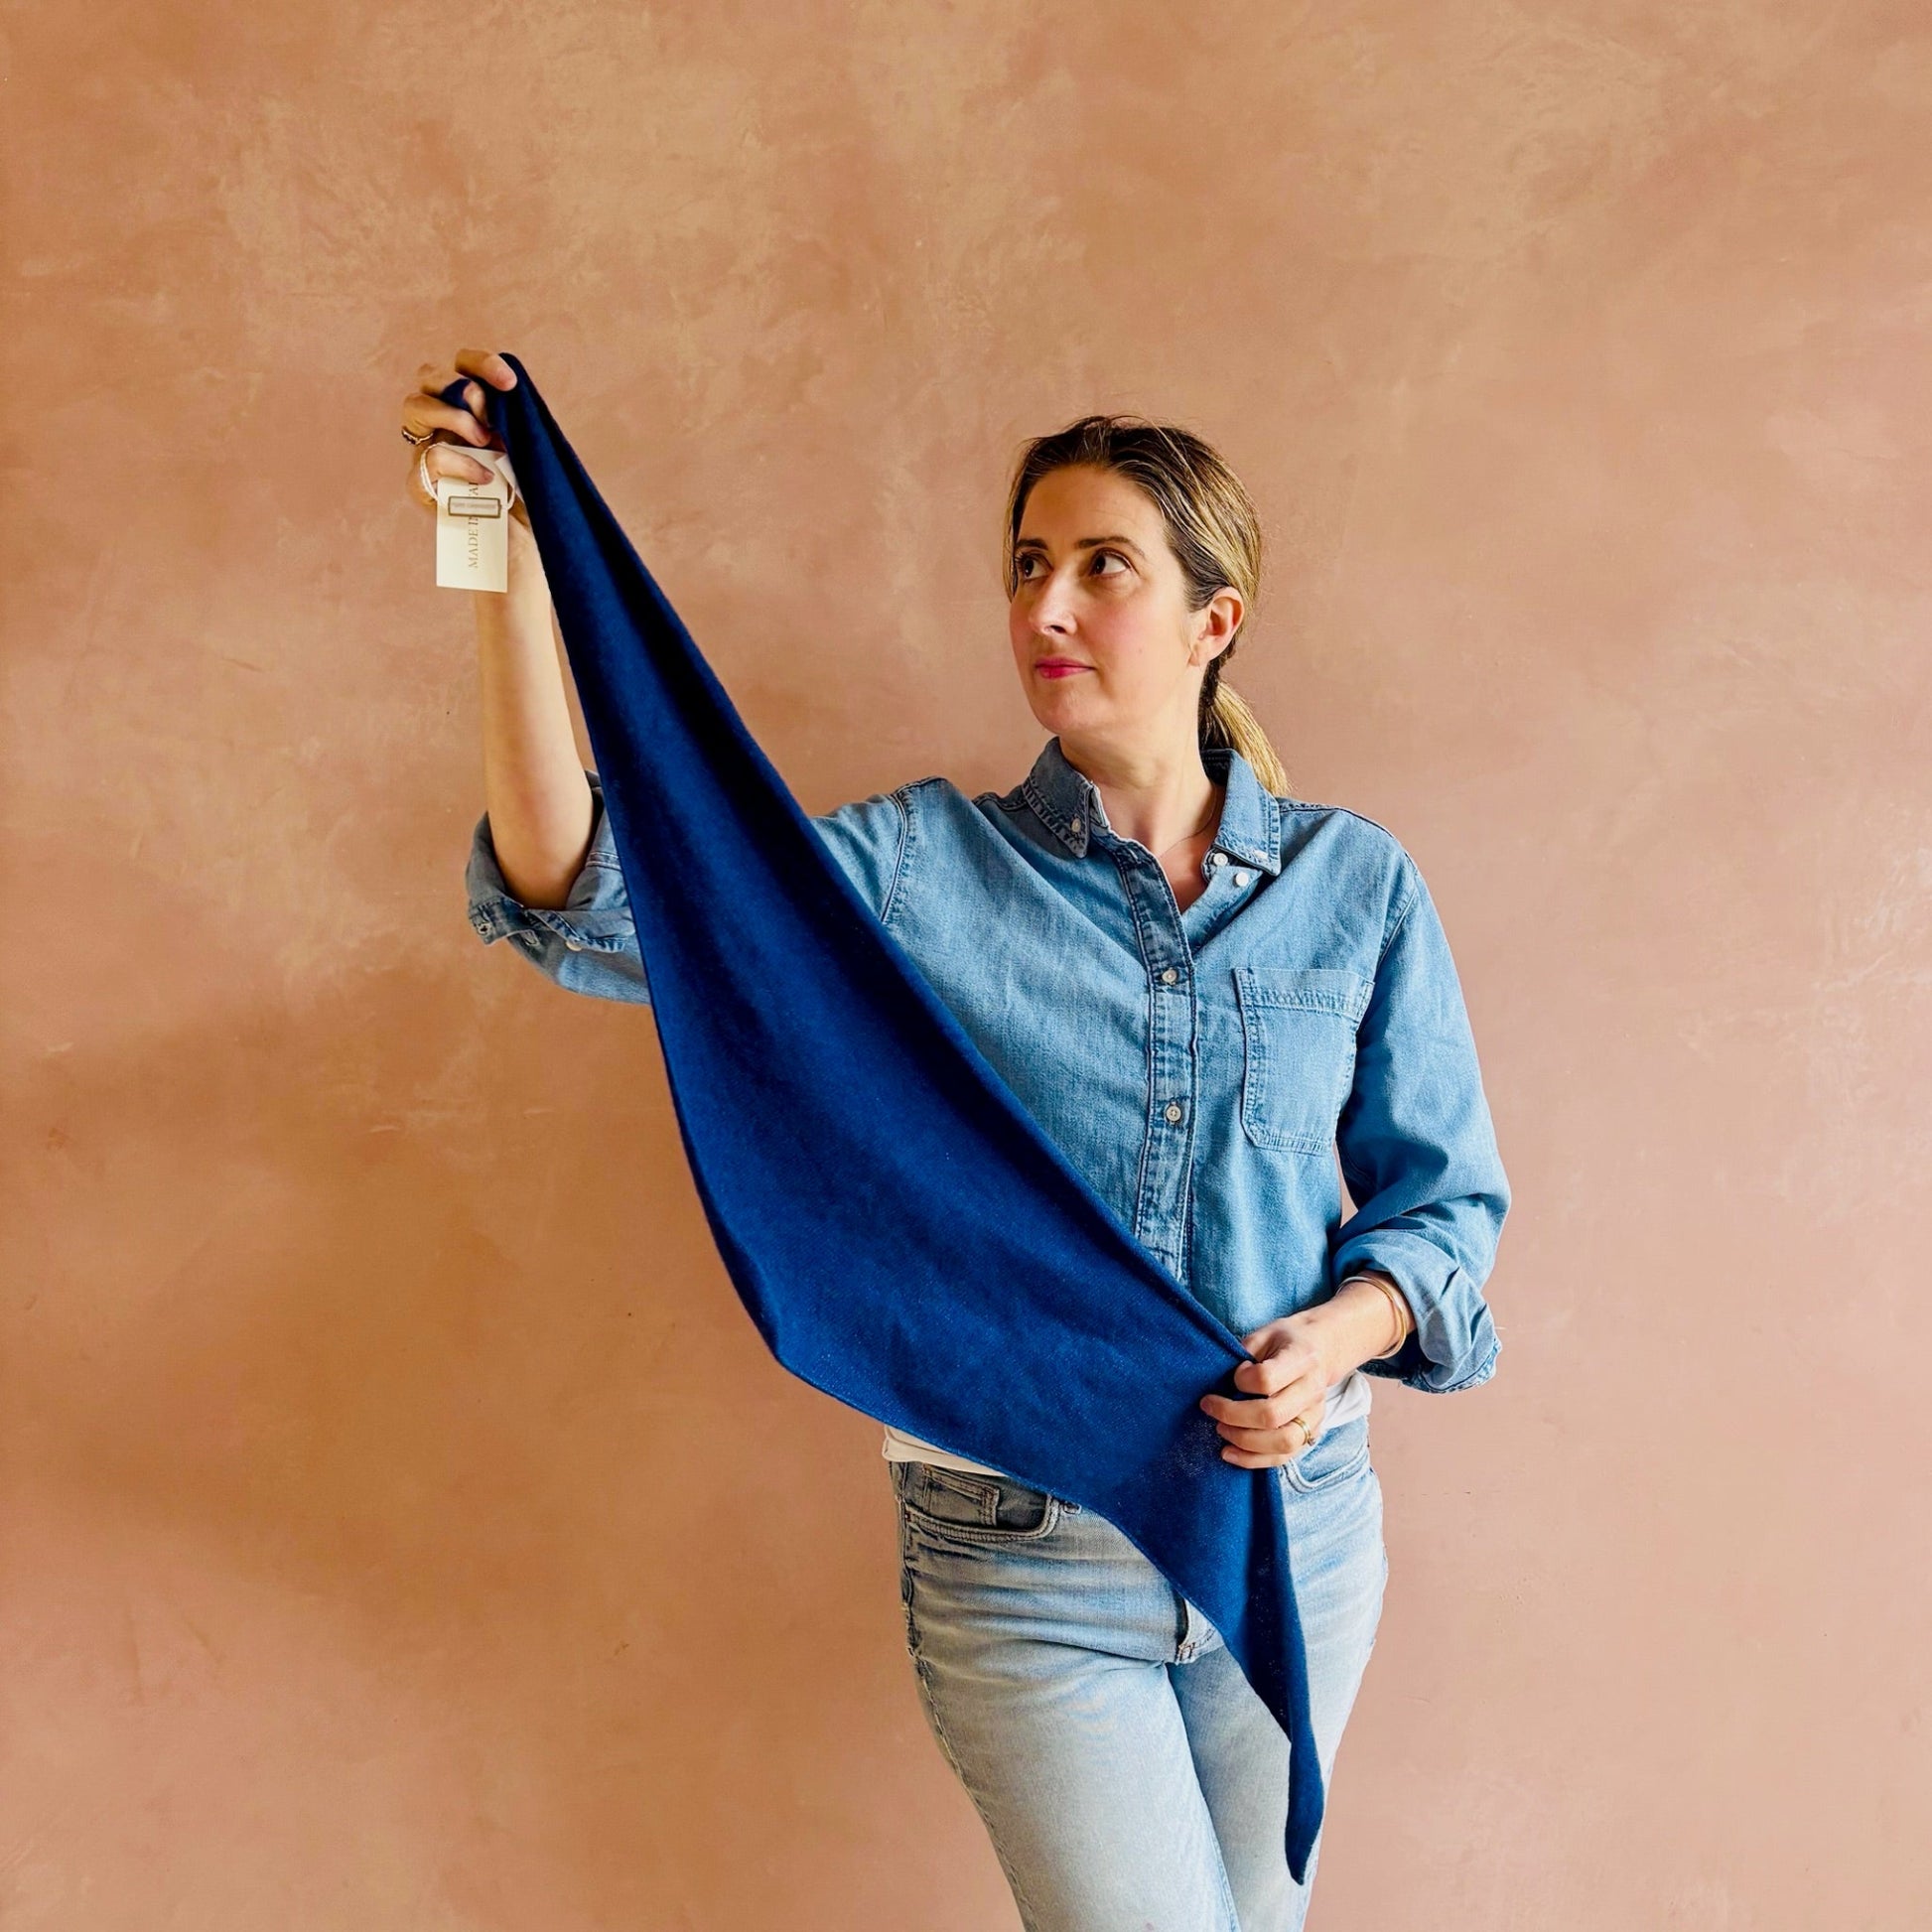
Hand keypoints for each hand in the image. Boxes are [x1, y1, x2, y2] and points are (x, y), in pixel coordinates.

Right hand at [401, 348, 529, 530]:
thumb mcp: (528, 451)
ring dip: (452, 416)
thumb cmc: (527, 498)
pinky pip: (428, 459)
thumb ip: (513, 419)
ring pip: (414, 407)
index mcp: (471, 409)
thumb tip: (500, 393)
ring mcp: (428, 450)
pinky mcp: (422, 485)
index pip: (463, 366)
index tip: (510, 382)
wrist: (522, 548)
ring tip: (484, 441)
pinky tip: (485, 477)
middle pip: (429, 376)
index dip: (482, 364)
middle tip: (488, 412)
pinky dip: (459, 462)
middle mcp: (443, 423)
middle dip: (458, 385)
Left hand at [1198, 1313, 1333, 1467]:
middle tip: (1211, 1408)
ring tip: (1221, 1431)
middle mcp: (1312, 1390)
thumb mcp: (1264, 1334)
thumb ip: (1244, 1354)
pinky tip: (1230, 1453)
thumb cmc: (1286, 1340)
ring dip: (1245, 1443)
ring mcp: (1315, 1415)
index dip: (1241, 1380)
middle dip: (1233, 1416)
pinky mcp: (1312, 1433)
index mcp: (1301, 1359)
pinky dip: (1255, 1460)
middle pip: (1272, 1415)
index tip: (1233, 1376)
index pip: (1267, 1379)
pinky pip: (1284, 1457)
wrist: (1322, 1349)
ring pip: (1283, 1442)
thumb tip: (1220, 1382)